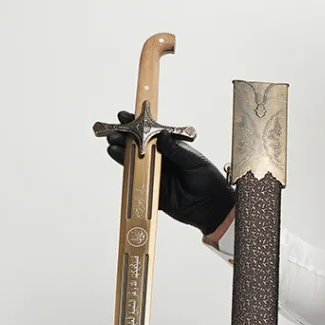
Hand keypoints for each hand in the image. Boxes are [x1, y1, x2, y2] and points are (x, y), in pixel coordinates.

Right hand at [104, 111, 235, 235]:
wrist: (211, 208)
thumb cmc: (208, 181)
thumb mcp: (194, 162)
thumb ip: (177, 151)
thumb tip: (162, 134)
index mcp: (172, 148)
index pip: (152, 133)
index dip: (138, 124)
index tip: (126, 116)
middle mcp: (161, 159)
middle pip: (138, 144)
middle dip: (125, 136)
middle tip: (115, 131)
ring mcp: (155, 173)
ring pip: (134, 160)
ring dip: (121, 150)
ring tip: (113, 143)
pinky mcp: (151, 189)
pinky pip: (136, 179)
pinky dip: (126, 170)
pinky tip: (117, 158)